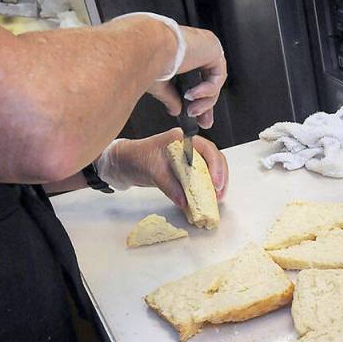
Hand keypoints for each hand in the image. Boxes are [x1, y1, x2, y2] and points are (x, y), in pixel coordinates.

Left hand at [104, 128, 227, 206]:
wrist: (122, 164)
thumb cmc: (134, 158)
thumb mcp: (151, 170)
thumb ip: (169, 185)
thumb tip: (185, 201)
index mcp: (181, 140)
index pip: (207, 149)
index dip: (215, 165)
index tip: (215, 182)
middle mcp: (188, 147)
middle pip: (214, 159)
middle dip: (220, 176)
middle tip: (219, 193)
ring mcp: (187, 158)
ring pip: (210, 169)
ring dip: (215, 184)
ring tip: (216, 198)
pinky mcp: (185, 170)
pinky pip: (201, 178)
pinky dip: (206, 188)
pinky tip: (207, 197)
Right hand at [147, 25, 226, 128]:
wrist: (146, 48)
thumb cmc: (145, 58)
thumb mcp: (160, 85)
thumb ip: (171, 97)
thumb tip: (175, 110)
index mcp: (183, 53)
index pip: (198, 79)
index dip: (200, 100)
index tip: (198, 117)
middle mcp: (195, 47)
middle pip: (209, 81)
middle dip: (206, 105)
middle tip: (202, 121)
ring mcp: (206, 46)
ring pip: (214, 82)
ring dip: (205, 102)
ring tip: (191, 110)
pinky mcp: (213, 47)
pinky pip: (218, 76)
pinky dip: (207, 91)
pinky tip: (193, 95)